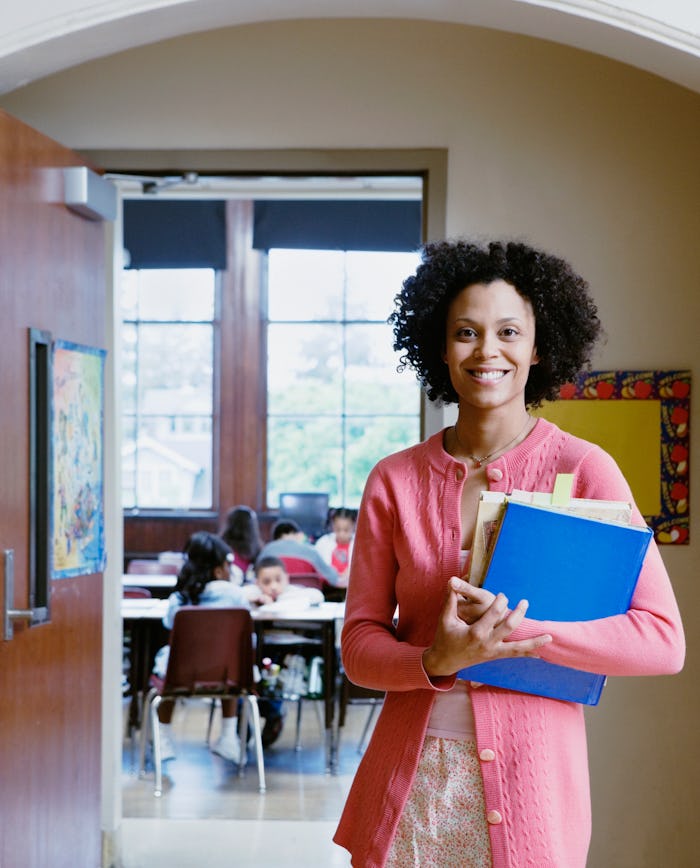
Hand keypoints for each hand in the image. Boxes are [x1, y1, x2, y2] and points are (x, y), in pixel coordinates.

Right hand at [422, 576, 551, 677]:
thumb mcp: (445, 617)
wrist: (445, 661)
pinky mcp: (495, 656)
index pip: (493, 614)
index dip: (501, 602)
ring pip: (518, 648)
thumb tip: (451, 580)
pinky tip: (541, 653)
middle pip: (509, 627)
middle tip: (525, 602)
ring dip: (534, 642)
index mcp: (475, 632)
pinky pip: (514, 655)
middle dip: (519, 614)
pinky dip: (528, 653)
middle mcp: (487, 643)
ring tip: (549, 636)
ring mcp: (493, 652)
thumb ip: (451, 598)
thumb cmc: (445, 637)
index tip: (503, 594)